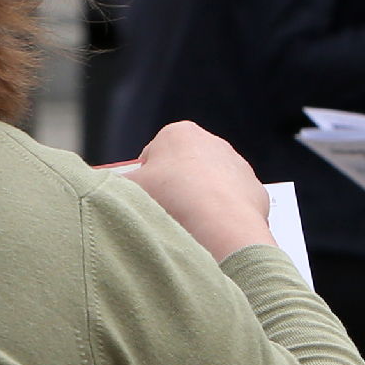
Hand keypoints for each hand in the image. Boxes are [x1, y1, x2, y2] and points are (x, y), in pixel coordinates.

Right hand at [121, 121, 273, 262]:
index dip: (145, 178)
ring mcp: (237, 166)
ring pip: (210, 187)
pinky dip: (222, 216)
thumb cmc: (170, 199)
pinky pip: (232, 204)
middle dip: (174, 188)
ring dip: (200, 203)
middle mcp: (212, 142)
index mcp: (178, 133)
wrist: (219, 224)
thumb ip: (116, 184)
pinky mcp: (255, 190)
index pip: (153, 154)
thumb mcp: (128, 188)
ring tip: (188, 226)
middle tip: (164, 213)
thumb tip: (109, 188)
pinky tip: (211, 232)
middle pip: (184, 168)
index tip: (144, 197)